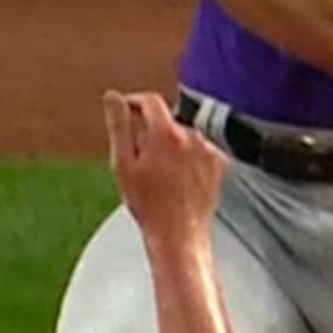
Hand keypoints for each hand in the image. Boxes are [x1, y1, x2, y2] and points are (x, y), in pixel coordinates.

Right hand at [102, 90, 225, 237]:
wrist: (179, 234)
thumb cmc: (149, 206)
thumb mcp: (122, 164)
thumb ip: (118, 126)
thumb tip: (113, 98)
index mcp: (166, 134)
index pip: (150, 100)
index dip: (135, 102)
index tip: (127, 108)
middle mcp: (192, 136)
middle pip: (167, 121)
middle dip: (152, 133)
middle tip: (140, 161)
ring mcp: (208, 150)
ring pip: (184, 137)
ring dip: (171, 147)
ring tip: (161, 177)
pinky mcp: (219, 164)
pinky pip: (200, 151)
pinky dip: (189, 159)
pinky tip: (179, 180)